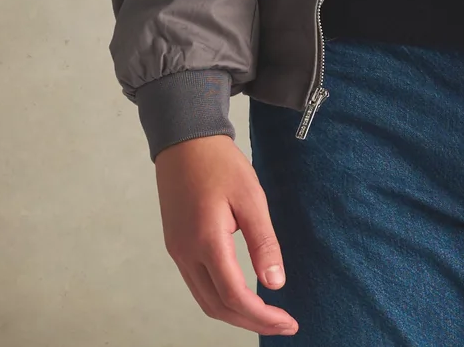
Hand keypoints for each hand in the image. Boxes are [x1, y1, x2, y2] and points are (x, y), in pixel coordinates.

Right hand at [153, 134, 298, 334]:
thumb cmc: (219, 163)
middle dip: (251, 322)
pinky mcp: (176, 245)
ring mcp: (177, 251)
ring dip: (234, 313)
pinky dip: (220, 298)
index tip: (288, 323)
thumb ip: (263, 242)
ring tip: (265, 315)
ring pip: (204, 300)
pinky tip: (240, 294)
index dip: (262, 317)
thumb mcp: (250, 196)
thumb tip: (275, 284)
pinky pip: (197, 284)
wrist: (185, 139)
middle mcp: (185, 253)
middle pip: (217, 306)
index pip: (234, 296)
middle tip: (282, 324)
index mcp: (206, 241)